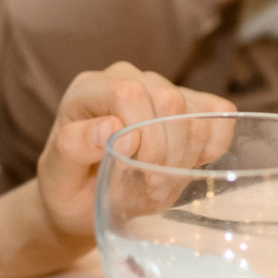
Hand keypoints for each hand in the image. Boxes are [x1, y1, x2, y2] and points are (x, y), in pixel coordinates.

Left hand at [32, 63, 233, 248]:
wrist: (87, 199)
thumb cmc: (69, 187)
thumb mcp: (57, 175)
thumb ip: (72, 147)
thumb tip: (110, 126)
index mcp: (89, 89)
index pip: (128, 94)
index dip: (143, 137)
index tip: (137, 175)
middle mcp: (127, 78)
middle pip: (169, 101)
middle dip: (166, 154)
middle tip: (151, 187)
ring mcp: (161, 88)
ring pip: (197, 111)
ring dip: (186, 157)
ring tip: (161, 183)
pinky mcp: (191, 103)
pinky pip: (220, 115)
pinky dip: (212, 147)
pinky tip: (186, 166)